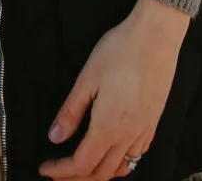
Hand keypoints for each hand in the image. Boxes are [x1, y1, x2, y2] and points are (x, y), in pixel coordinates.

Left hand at [39, 0, 188, 179]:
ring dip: (100, 174)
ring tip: (82, 168)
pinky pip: (137, 154)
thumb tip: (55, 137)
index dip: (61, 171)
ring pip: (122, 168)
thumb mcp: (88, 78)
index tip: (45, 168)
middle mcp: (128, 135)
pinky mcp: (154, 121)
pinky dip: (122, 163)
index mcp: (108, 126)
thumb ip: (71, 111)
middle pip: (101, 173)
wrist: (156, 35)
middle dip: (76, 178)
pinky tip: (113, 152)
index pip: (82, 164)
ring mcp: (145, 130)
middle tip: (58, 172)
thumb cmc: (120, 50)